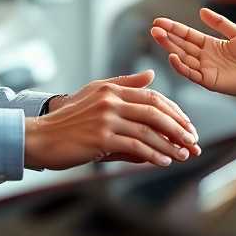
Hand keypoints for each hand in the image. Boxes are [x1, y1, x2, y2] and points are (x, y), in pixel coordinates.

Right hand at [24, 69, 201, 170]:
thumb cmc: (70, 119)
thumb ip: (125, 84)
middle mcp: (110, 100)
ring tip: (183, 154)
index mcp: (112, 89)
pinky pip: (135, 146)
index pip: (152, 97)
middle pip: (155, 111)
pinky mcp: (101, 138)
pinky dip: (153, 154)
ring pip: (148, 130)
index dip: (174, 111)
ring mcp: (106, 119)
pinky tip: (163, 160)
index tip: (187, 125)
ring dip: (169, 144)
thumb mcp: (96, 94)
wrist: (42, 137)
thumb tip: (151, 75)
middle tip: (192, 140)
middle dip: (178, 127)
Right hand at [151, 8, 235, 99]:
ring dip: (169, 47)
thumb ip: (219, 23)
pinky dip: (180, 65)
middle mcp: (204, 57)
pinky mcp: (208, 81)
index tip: (159, 21)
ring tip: (158, 37)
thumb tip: (201, 10)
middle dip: (166, 37)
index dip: (173, 28)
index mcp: (210, 45)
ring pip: (182, 57)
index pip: (187, 35)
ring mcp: (204, 69)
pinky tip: (172, 55)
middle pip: (181, 45)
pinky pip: (190, 73)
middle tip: (153, 28)